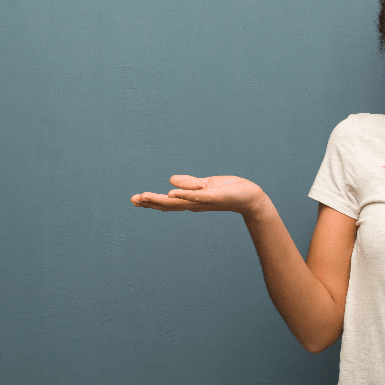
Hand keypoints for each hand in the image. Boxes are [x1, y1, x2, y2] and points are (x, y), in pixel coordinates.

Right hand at [131, 175, 268, 216]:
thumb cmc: (231, 191)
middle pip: (169, 204)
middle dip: (150, 203)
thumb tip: (170, 180)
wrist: (251, 197)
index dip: (152, 201)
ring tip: (144, 197)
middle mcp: (195, 203)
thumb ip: (190, 184)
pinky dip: (184, 194)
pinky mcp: (213, 197)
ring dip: (161, 200)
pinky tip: (172, 193)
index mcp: (192, 200)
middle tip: (133, 200)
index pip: (168, 202)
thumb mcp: (206, 185)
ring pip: (178, 202)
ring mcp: (203, 201)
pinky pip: (197, 196)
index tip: (135, 200)